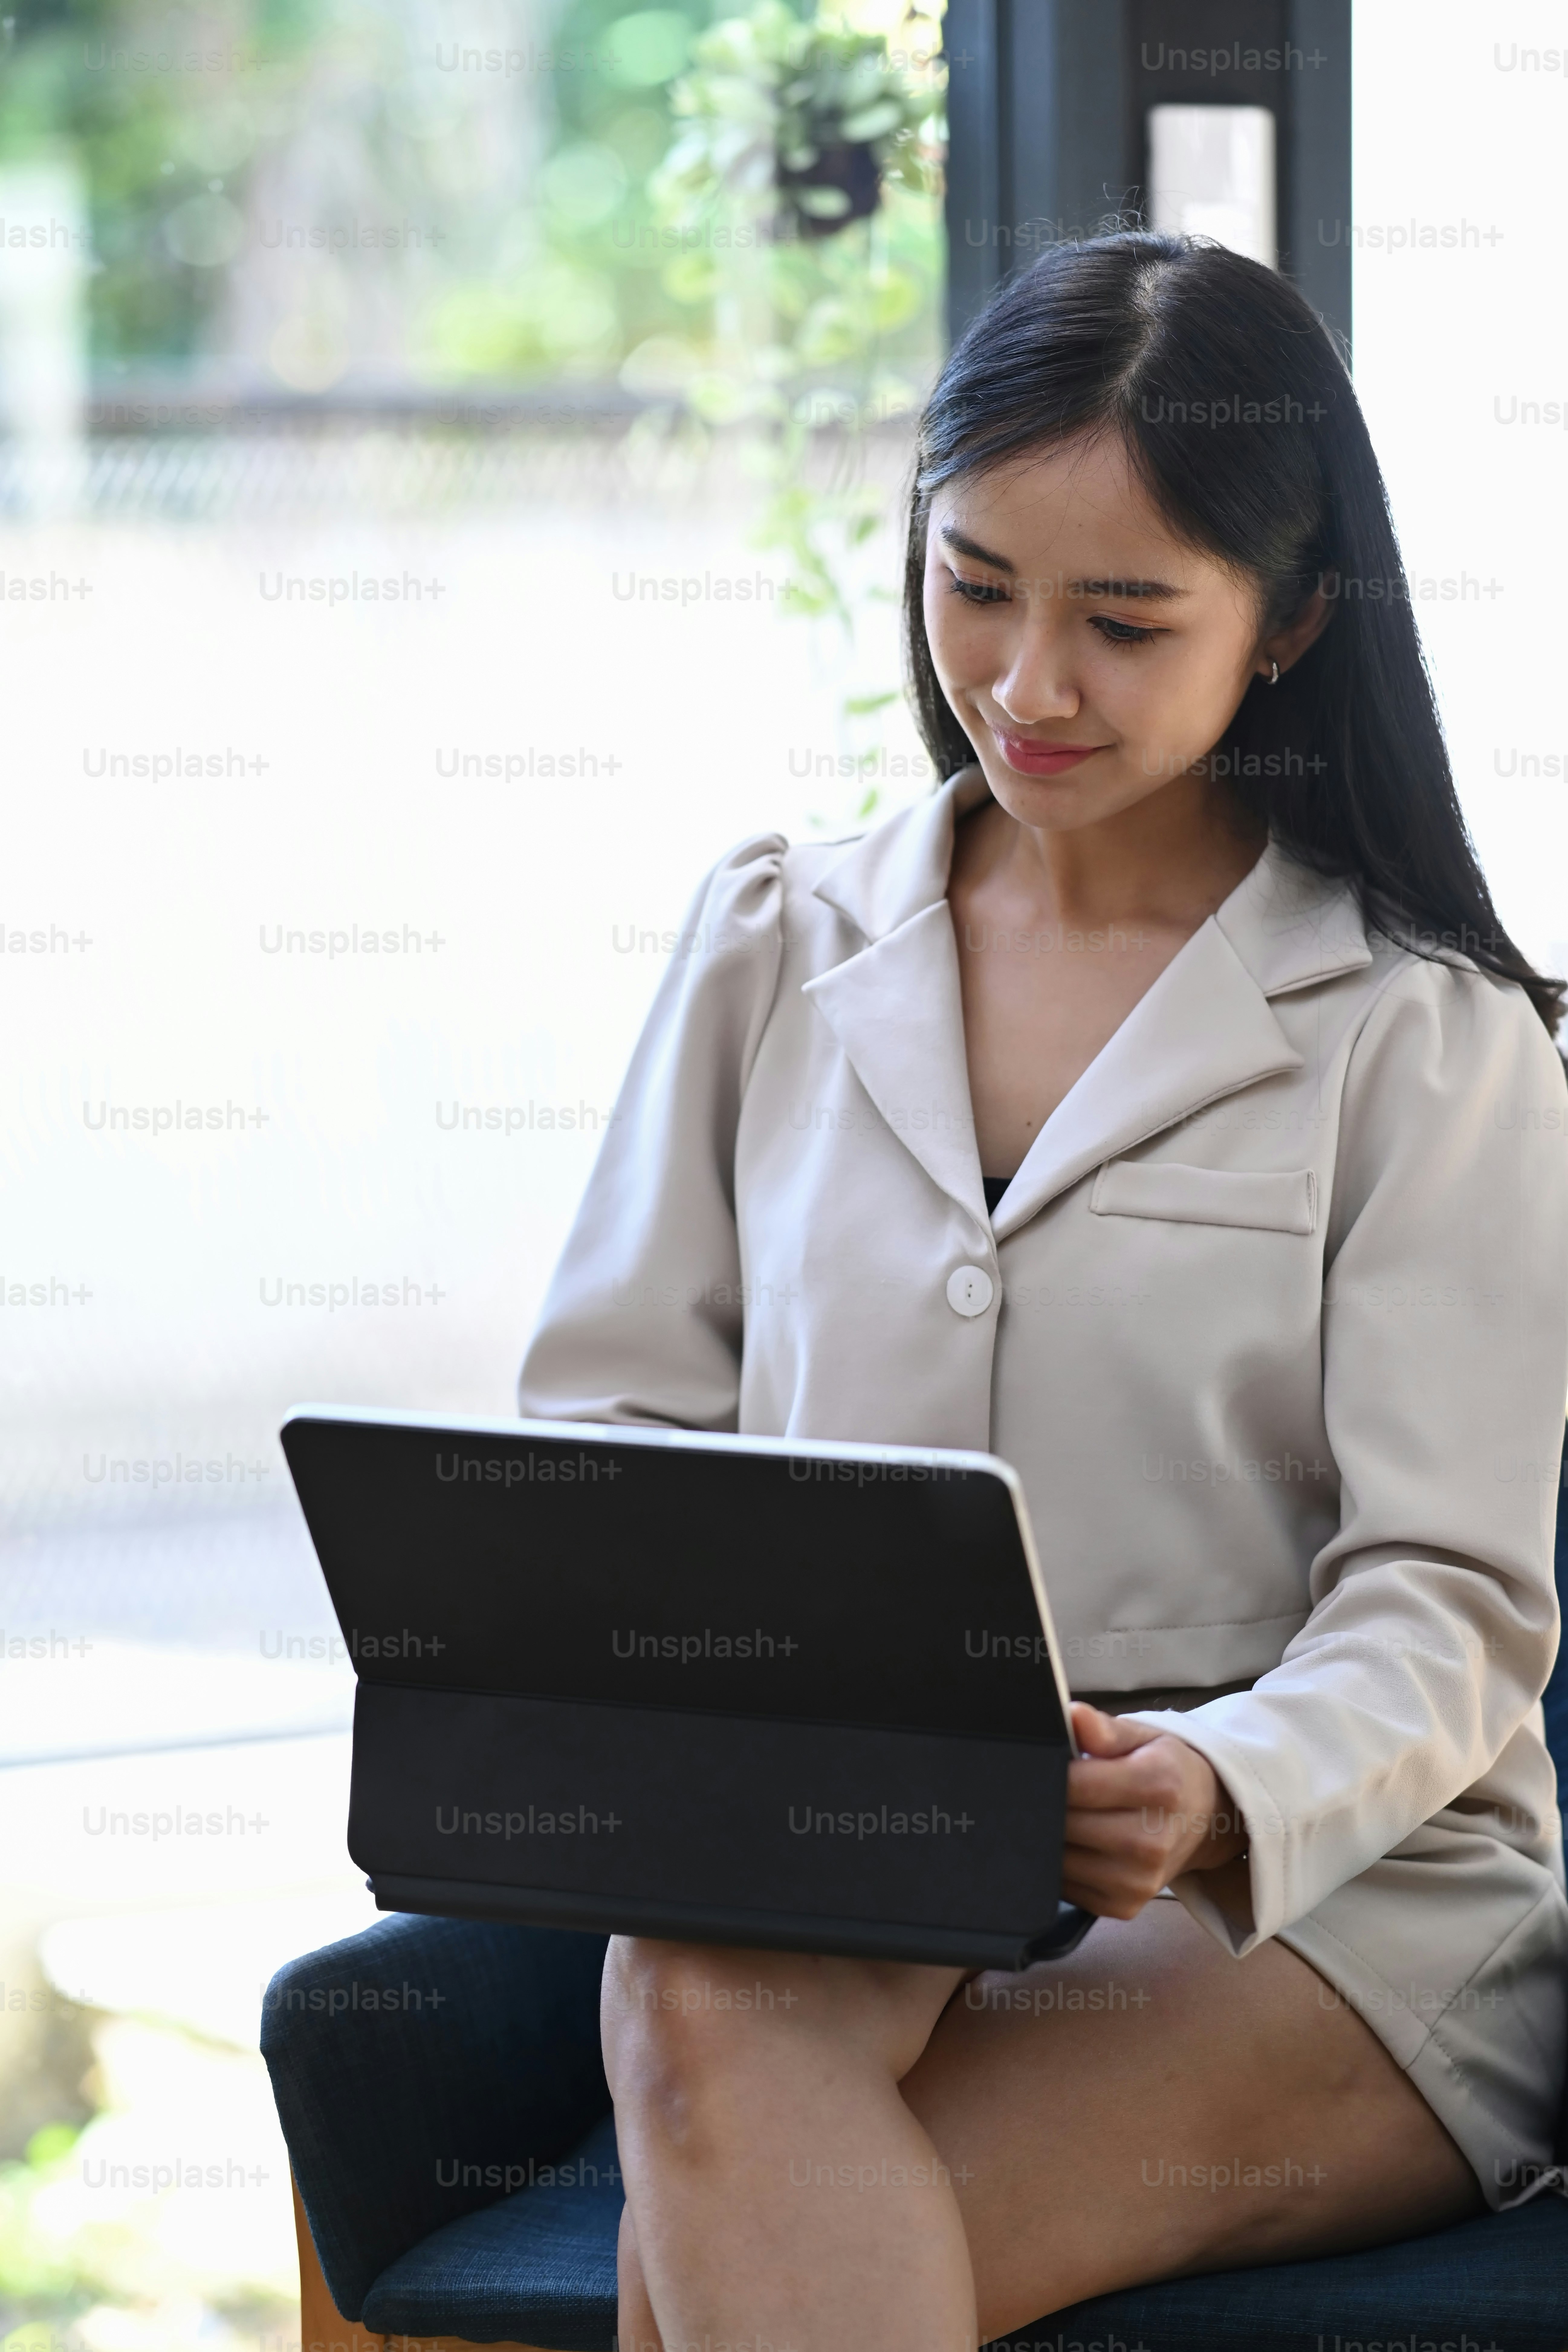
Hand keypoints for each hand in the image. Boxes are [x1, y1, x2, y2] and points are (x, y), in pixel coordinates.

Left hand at [1063, 1702, 1247, 1919]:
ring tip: (1067, 1814)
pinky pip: (1066, 1887)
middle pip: (1064, 1823)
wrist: (1204, 1819)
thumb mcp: (1144, 1738)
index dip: (1051, 1772)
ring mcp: (1138, 1880)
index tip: (1047, 1764)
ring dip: (1050, 1836)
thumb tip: (1073, 1717)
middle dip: (1047, 1804)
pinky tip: (1076, 1844)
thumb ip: (1106, 1730)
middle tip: (1050, 1789)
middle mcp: (1152, 1841)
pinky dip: (1060, 1865)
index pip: (1077, 1784)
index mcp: (1159, 1786)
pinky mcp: (1124, 1906)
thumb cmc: (1167, 1772)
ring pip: (1059, 1858)